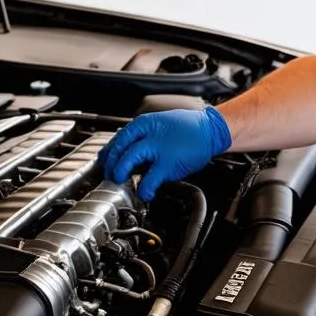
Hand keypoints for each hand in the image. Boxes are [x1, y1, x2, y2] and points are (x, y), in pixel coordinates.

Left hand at [98, 106, 231, 201]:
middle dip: (111, 165)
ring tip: (120, 181)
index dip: (108, 154)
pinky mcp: (168, 163)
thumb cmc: (187, 128)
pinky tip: (144, 192)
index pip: (117, 138)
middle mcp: (148, 133)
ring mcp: (157, 148)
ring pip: (128, 161)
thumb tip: (126, 152)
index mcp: (144, 123)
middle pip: (119, 149)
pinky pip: (149, 179)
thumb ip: (142, 137)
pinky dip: (143, 188)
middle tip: (111, 175)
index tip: (104, 164)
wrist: (210, 129)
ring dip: (120, 173)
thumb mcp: (160, 125)